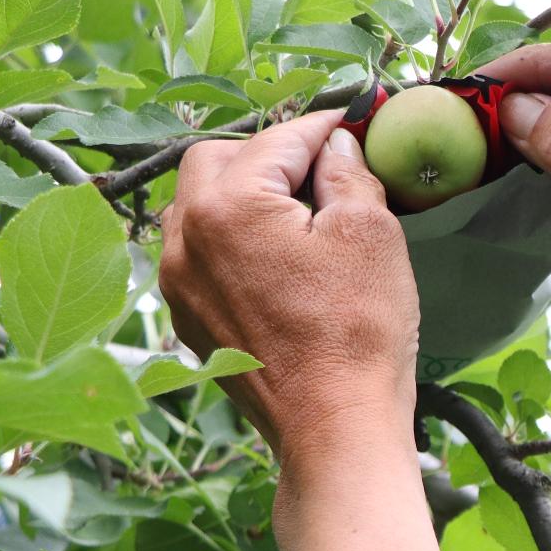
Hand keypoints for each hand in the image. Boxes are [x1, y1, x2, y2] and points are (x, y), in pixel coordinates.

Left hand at [163, 111, 436, 550]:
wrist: (334, 426)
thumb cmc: (358, 333)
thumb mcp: (372, 235)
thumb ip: (349, 174)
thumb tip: (337, 148)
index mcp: (229, 204)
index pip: (277, 140)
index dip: (322, 127)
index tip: (350, 123)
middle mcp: (186, 237)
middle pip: (217, 161)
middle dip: (268, 156)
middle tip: (322, 170)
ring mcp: (178, 282)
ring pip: (199, 207)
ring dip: (243, 197)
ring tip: (297, 216)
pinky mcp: (187, 319)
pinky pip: (198, 256)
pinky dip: (231, 242)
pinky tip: (276, 263)